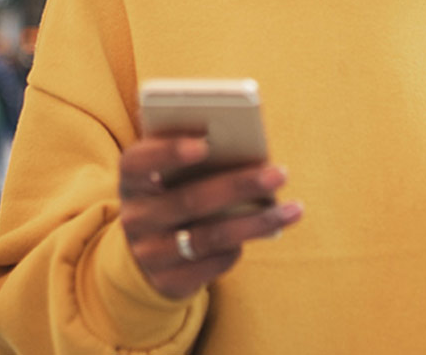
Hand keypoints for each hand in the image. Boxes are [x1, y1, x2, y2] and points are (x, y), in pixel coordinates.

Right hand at [117, 135, 302, 299]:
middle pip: (189, 200)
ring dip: (256, 222)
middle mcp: (135, 217)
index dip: (169, 151)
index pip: (139, 161)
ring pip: (209, 237)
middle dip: (238, 185)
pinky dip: (241, 246)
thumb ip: (196, 158)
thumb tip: (246, 146)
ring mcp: (149, 253)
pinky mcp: (168, 281)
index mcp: (132, 180)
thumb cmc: (172, 195)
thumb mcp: (170, 175)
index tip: (205, 143)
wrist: (147, 254)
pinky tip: (265, 230)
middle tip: (279, 173)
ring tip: (293, 209)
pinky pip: (213, 263)